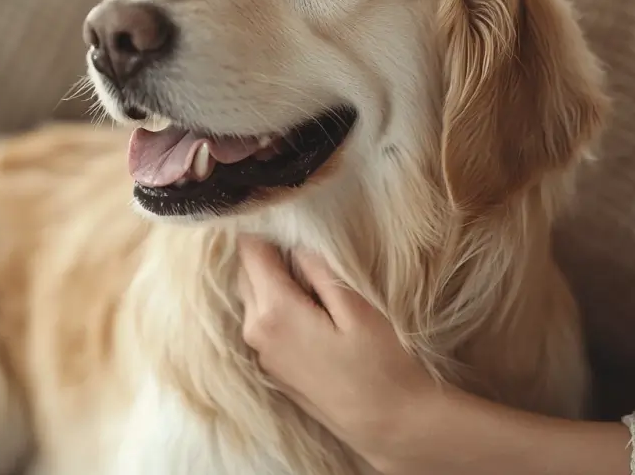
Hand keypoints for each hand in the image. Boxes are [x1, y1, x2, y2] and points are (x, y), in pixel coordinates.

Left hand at [235, 235, 634, 474]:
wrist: (388, 423)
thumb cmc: (380, 363)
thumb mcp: (356, 305)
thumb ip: (319, 269)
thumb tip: (295, 243)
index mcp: (273, 310)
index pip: (250, 250)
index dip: (266, 226)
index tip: (285, 212)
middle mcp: (256, 330)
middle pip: (246, 270)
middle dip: (269, 252)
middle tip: (304, 241)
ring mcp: (261, 352)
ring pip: (252, 294)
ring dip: (273, 278)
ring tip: (310, 272)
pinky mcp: (272, 366)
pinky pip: (262, 319)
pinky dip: (276, 302)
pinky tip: (309, 303)